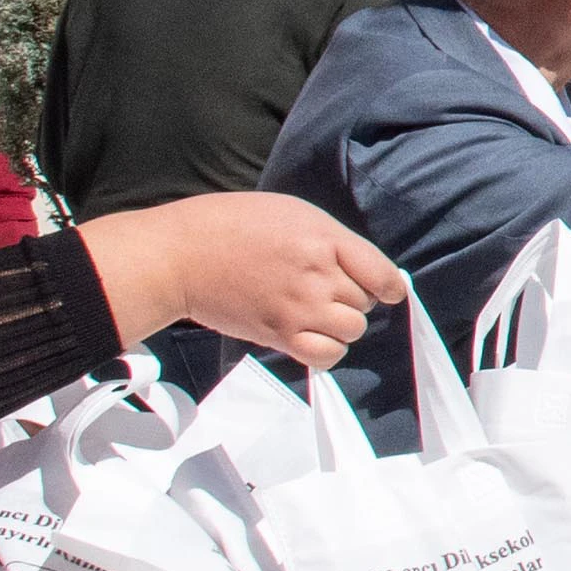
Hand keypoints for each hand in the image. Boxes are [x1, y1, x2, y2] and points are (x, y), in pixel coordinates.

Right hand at [78, 192, 402, 368]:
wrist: (182, 255)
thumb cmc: (232, 226)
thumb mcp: (291, 214)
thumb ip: (330, 241)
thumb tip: (363, 270)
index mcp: (323, 238)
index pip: (382, 273)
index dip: (388, 284)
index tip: (385, 289)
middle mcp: (317, 274)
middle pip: (365, 303)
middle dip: (352, 299)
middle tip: (323, 290)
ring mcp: (299, 307)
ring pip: (352, 331)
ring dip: (340, 325)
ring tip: (315, 313)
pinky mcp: (279, 334)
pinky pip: (326, 356)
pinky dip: (326, 352)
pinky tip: (311, 337)